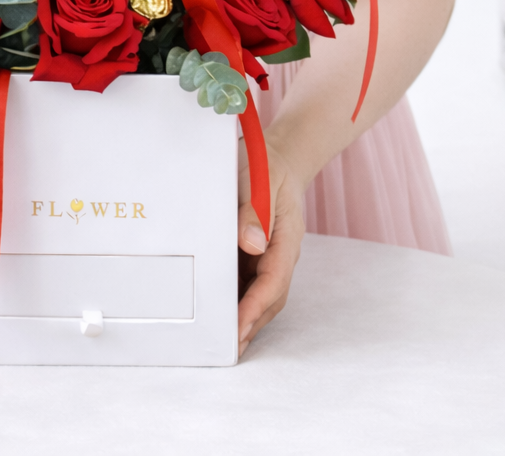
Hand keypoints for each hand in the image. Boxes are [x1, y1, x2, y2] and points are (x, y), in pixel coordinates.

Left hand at [236, 141, 304, 356]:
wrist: (278, 157)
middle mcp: (279, 252)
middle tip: (228, 347)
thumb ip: (254, 211)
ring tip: (223, 339)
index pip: (273, 282)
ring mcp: (268, 254)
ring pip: (259, 293)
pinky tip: (219, 309)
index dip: (255, 308)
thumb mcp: (260, 181)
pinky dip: (236, 298)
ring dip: (244, 316)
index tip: (238, 327)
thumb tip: (251, 245)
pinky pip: (247, 280)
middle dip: (250, 323)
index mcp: (286, 239)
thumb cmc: (267, 166)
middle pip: (269, 297)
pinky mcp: (255, 251)